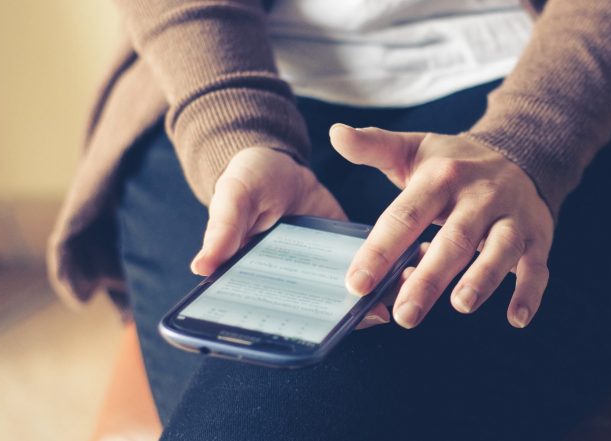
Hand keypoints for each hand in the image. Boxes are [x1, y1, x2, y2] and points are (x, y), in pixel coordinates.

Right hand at [189, 147, 389, 328]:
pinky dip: (387, 272)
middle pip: (316, 312)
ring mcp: (322, 269)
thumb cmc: (246, 181)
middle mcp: (292, 282)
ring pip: (346, 295)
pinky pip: (368, 268)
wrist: (280, 162)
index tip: (319, 335)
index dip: (294, 328)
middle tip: (373, 314)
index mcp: (258, 277)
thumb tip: (201, 266)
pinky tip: (408, 268)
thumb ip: (223, 228)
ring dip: (371, 298)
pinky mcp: (346, 250)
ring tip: (398, 297)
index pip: (273, 313)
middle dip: (344, 318)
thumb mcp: (233, 196)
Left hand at [330, 124, 553, 328]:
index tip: (357, 283)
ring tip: (460, 305)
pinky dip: (529, 292)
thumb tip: (335, 133)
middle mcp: (478, 197)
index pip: (405, 215)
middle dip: (429, 278)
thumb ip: (373, 146)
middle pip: (453, 239)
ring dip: (482, 278)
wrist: (520, 152)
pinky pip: (536, 266)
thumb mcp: (413, 149)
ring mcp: (510, 217)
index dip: (380, 250)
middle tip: (404, 314)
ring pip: (499, 249)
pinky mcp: (537, 236)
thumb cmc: (454, 162)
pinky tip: (516, 318)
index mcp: (441, 178)